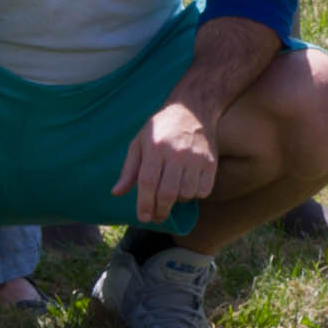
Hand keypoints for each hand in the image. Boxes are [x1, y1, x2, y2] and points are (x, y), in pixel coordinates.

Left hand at [118, 100, 221, 221]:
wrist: (192, 110)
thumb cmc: (161, 128)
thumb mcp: (139, 143)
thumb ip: (129, 169)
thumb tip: (117, 193)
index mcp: (155, 149)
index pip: (148, 183)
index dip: (144, 204)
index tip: (143, 217)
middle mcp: (176, 154)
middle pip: (168, 192)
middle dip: (160, 210)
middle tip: (156, 217)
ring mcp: (196, 158)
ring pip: (187, 194)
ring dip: (178, 201)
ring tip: (172, 197)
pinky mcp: (211, 162)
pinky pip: (204, 190)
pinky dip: (195, 195)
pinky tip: (188, 189)